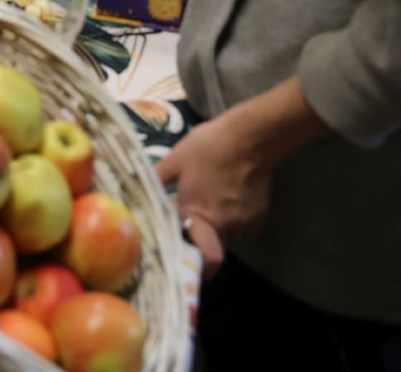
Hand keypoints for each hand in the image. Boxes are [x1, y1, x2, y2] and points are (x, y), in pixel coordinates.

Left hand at [155, 112, 274, 279]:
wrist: (250, 138)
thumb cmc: (209, 147)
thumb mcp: (175, 160)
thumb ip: (157, 181)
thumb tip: (141, 192)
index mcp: (197, 214)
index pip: (198, 257)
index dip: (189, 261)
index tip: (180, 258)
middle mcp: (223, 227)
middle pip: (211, 254)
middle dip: (200, 248)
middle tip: (190, 235)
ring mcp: (244, 225)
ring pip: (227, 244)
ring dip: (216, 237)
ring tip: (209, 216)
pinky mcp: (259, 219)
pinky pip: (242, 233)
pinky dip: (233, 228)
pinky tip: (227, 208)